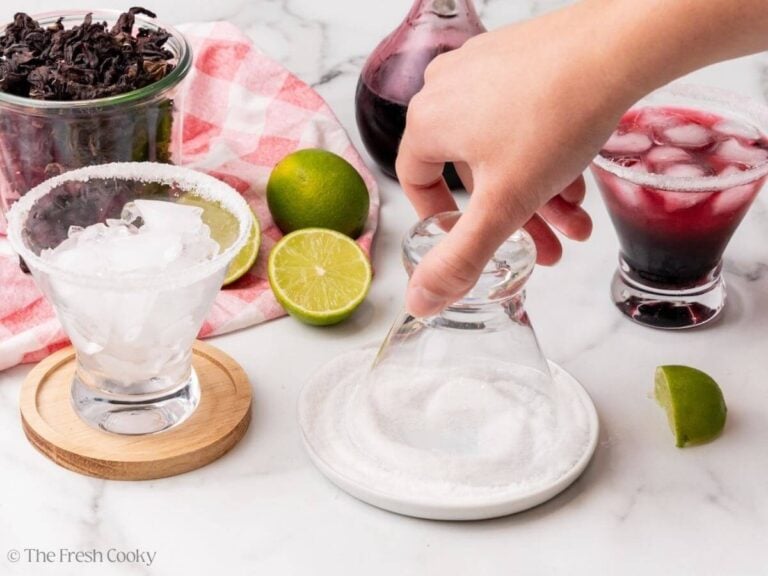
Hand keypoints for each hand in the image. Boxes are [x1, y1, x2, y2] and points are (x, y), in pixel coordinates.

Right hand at [396, 3, 643, 316]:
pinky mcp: (520, 57)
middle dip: (512, 218)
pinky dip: (545, 155)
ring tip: (575, 221)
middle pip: (472, 171)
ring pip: (502, 148)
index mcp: (428, 120)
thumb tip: (420, 300)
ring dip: (537, 192)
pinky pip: (522, 118)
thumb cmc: (555, 118)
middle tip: (545, 247)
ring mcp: (484, 67)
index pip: (416, 180)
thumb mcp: (502, 205)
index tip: (471, 239)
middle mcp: (448, 88)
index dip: (442, 219)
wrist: (617, 47)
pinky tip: (577, 181)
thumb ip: (460, 258)